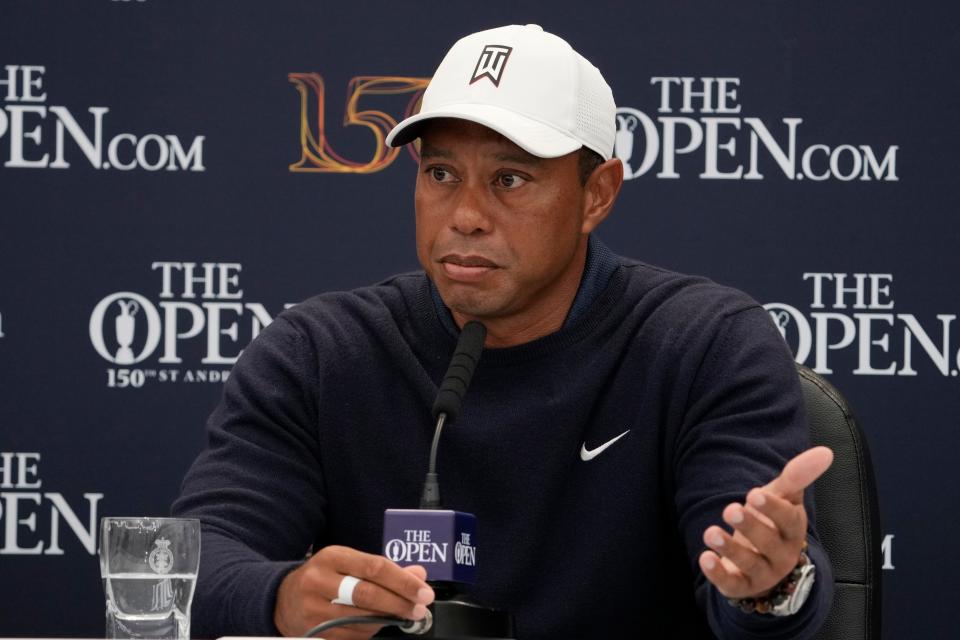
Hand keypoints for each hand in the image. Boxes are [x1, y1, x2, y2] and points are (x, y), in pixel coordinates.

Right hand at [274, 545, 434, 639]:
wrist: (283, 599)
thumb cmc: (324, 577)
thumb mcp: (349, 563)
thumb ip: (384, 568)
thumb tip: (419, 574)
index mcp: (332, 557)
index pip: (374, 567)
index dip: (403, 581)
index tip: (424, 591)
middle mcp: (319, 581)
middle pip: (367, 595)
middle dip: (399, 603)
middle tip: (419, 608)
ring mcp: (314, 609)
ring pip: (361, 619)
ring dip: (387, 620)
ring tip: (402, 615)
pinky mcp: (314, 632)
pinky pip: (352, 636)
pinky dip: (370, 631)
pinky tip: (379, 623)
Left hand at [698, 446, 832, 599]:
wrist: (765, 564)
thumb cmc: (773, 522)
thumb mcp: (783, 498)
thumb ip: (797, 476)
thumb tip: (825, 451)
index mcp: (792, 531)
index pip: (788, 520)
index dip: (772, 508)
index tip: (753, 493)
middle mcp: (782, 555)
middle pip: (768, 543)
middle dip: (750, 527)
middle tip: (730, 510)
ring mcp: (763, 573)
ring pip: (749, 563)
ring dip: (730, 548)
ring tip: (710, 532)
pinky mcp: (742, 586)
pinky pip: (731, 584)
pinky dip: (718, 573)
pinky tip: (704, 558)